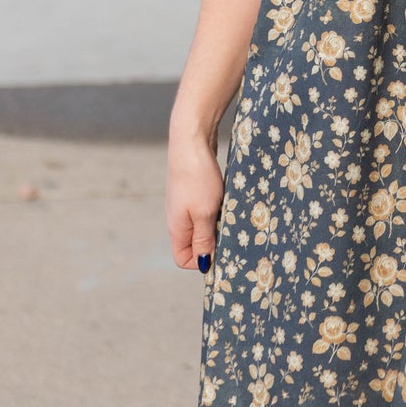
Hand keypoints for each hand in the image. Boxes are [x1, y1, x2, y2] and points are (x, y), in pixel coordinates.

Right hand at [166, 129, 224, 272]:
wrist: (191, 141)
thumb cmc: (197, 178)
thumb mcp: (204, 213)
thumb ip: (204, 240)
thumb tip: (204, 265)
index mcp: (176, 229)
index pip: (183, 259)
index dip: (202, 261)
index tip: (220, 248)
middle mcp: (177, 220)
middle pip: (194, 245)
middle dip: (213, 244)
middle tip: (229, 232)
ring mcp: (184, 206)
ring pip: (202, 228)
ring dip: (217, 226)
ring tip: (228, 215)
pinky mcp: (193, 194)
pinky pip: (205, 213)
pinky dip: (217, 212)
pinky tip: (226, 202)